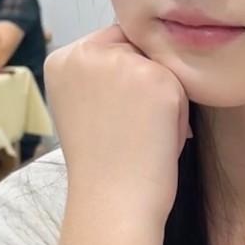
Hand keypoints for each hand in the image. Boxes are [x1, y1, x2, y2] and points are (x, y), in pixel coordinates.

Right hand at [44, 25, 190, 221]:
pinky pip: (182, 88)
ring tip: (142, 135)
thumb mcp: (83, 105)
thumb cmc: (102, 163)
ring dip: (163, 99)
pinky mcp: (158, 79)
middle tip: (130, 128)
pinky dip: (179, 117)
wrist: (112, 202)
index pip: (111, 43)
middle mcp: (87, 52)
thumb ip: (99, 73)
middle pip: (138, 49)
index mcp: (62, 59)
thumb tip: (138, 52)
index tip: (116, 115)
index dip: (124, 78)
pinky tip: (158, 140)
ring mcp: (123, 63)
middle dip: (144, 84)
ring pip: (162, 67)